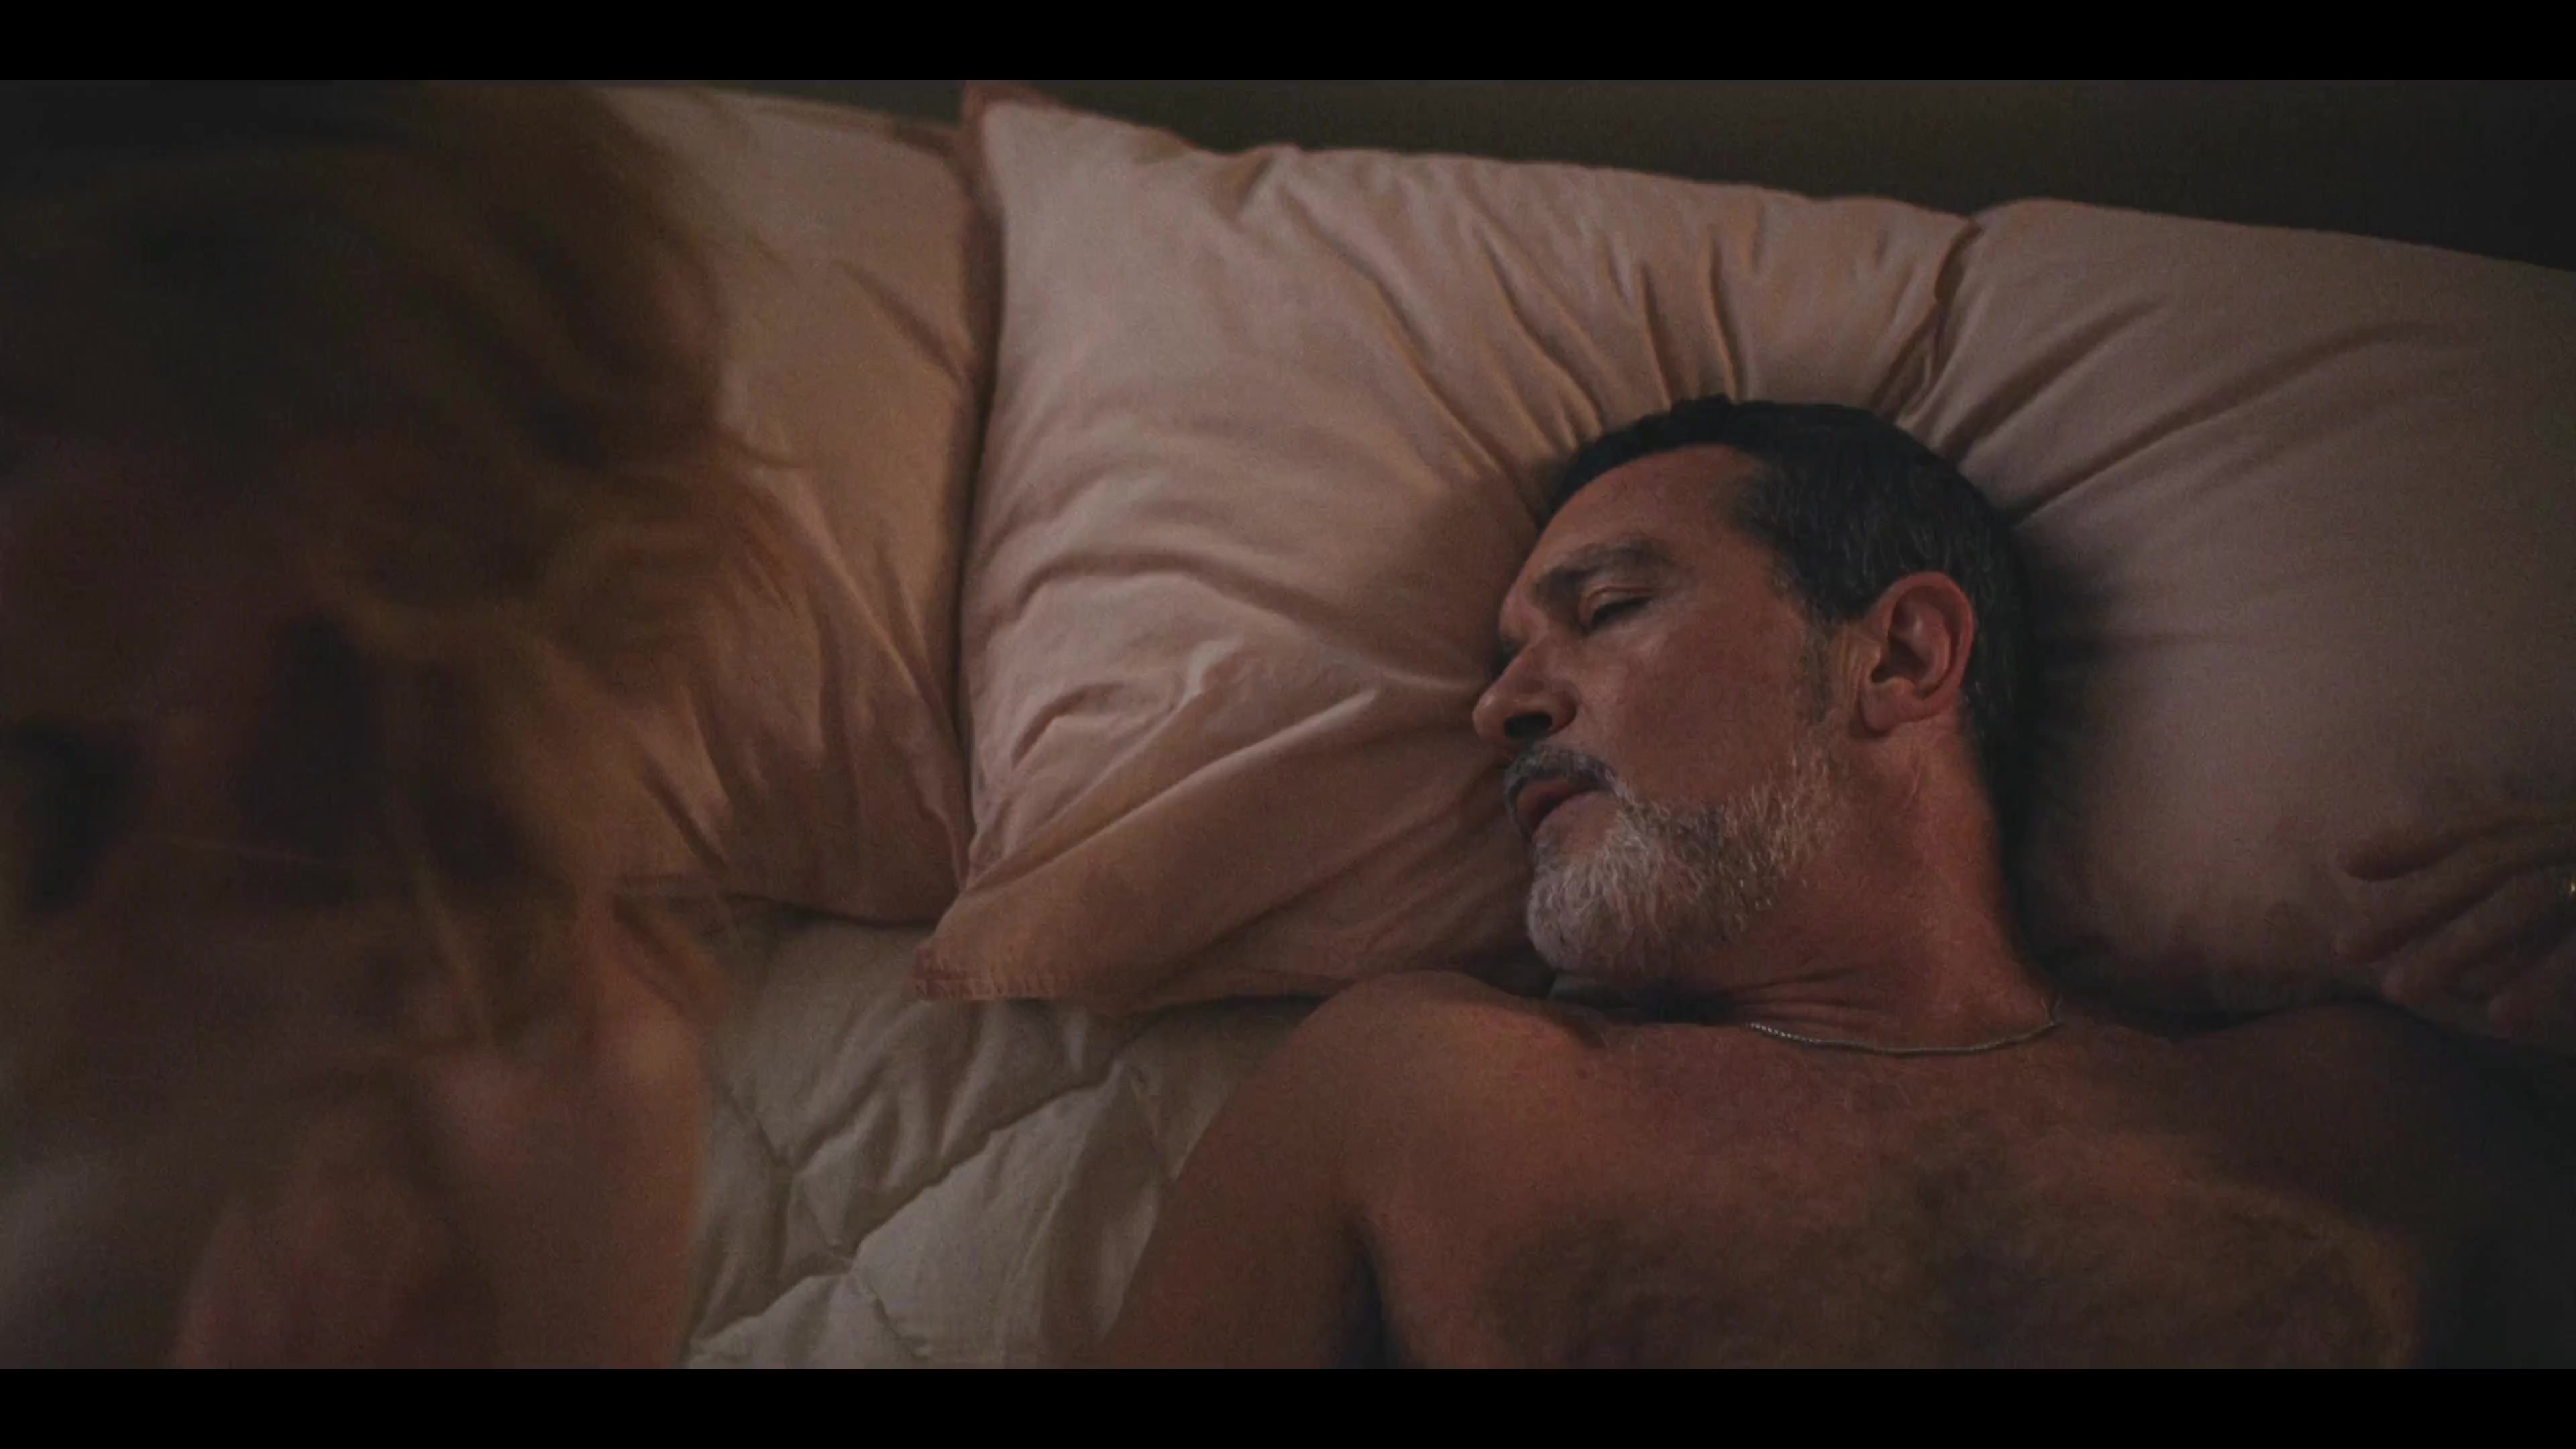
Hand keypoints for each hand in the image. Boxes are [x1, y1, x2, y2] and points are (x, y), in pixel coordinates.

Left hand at [2337, 801, 2575, 1050]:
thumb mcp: (2561, 883)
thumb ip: (2494, 883)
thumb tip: (2371, 873)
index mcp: (2564, 829)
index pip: (2482, 828)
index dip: (2415, 842)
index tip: (2344, 863)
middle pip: (2488, 864)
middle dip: (2414, 905)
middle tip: (2344, 949)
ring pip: (2524, 899)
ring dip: (2458, 944)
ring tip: (2397, 992)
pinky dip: (2541, 981)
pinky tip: (2499, 1018)